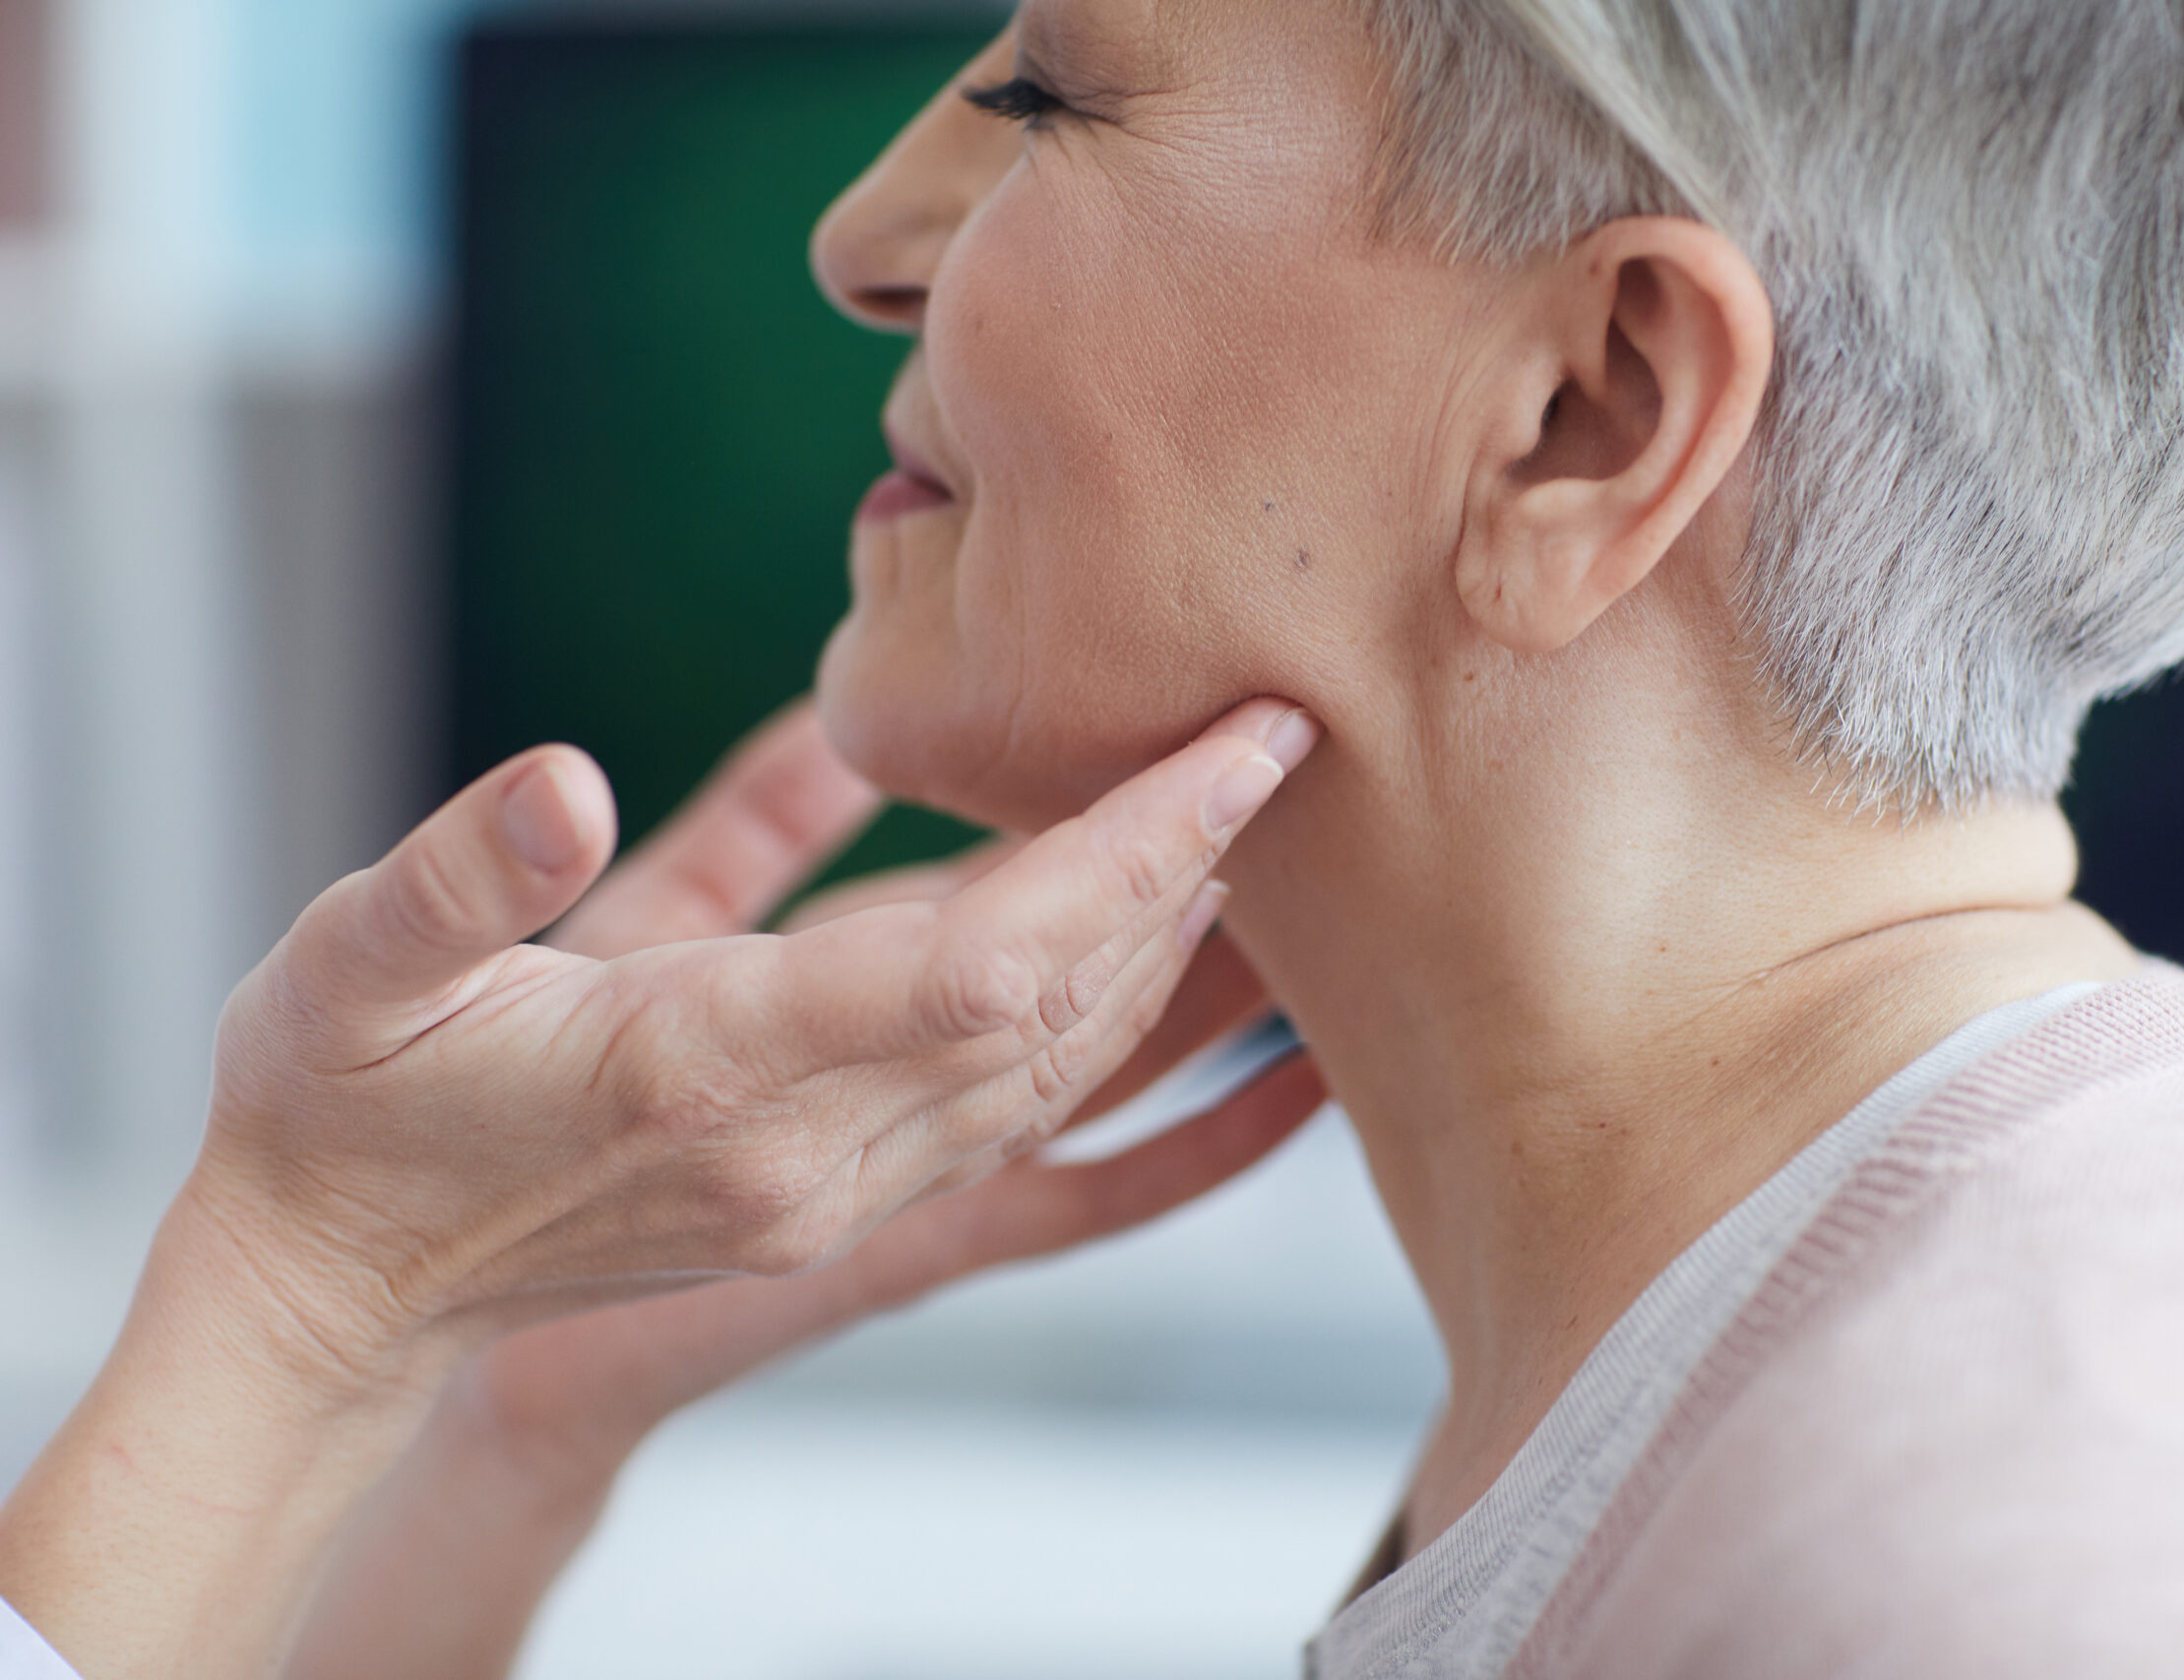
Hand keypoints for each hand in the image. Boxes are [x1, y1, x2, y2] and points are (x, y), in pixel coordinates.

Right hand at [192, 695, 1317, 1374]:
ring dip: (1162, 948)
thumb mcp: (347, 965)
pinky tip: (1176, 978)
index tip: (1237, 754)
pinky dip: (1105, 1030)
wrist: (333, 1292)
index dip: (1127, 854)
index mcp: (703, 1067)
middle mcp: (799, 1147)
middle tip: (1281, 738)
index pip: (983, 960)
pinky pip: (1014, 1115)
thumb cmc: (329, 1109)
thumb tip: (564, 784)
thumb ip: (460, 875)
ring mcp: (826, 1189)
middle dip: (1182, 872)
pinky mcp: (830, 1200)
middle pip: (1057, 1004)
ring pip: (1053, 1064)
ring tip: (1244, 822)